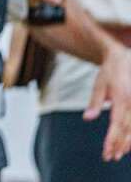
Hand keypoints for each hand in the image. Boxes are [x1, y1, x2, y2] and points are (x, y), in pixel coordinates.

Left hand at [85, 44, 130, 161]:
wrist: (124, 58)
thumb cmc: (109, 72)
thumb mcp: (98, 85)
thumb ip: (94, 103)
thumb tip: (87, 118)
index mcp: (120, 98)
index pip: (116, 124)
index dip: (112, 139)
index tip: (106, 151)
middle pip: (127, 129)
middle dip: (119, 145)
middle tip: (110, 157)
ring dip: (127, 143)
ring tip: (118, 154)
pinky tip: (128, 144)